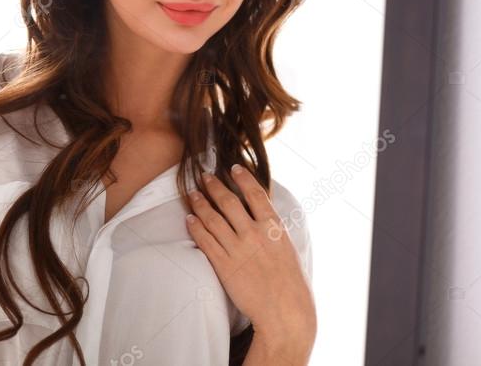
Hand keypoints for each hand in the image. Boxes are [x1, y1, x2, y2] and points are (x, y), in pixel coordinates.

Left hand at [184, 164, 315, 350]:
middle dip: (214, 186)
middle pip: (229, 202)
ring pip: (212, 218)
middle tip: (204, 176)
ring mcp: (238, 249)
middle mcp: (254, 234)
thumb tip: (263, 216)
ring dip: (200, 203)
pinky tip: (189, 219)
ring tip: (192, 194)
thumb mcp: (289, 249)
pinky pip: (205, 240)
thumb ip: (274, 231)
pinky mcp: (224, 265)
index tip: (233, 167)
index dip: (243, 178)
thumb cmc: (292, 284)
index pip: (256, 194)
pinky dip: (195, 227)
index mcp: (274, 229)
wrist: (285, 313)